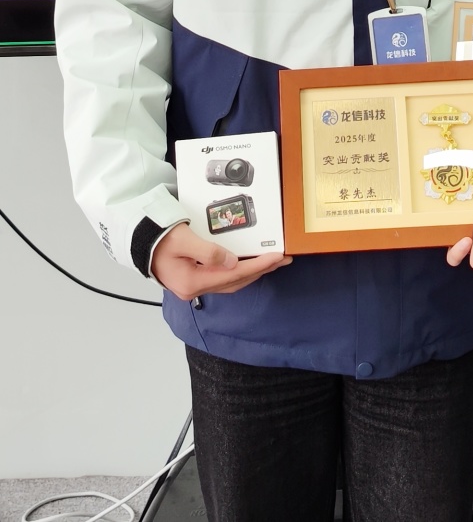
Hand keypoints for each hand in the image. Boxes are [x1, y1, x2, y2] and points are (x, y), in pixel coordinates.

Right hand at [151, 223, 292, 300]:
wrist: (136, 240)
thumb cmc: (156, 236)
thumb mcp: (183, 240)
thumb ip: (208, 251)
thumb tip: (232, 262)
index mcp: (192, 281)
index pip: (233, 275)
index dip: (258, 265)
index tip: (277, 257)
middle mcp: (194, 289)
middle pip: (235, 282)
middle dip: (261, 270)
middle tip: (283, 259)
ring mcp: (193, 286)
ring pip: (230, 282)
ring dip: (252, 272)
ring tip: (272, 262)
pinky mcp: (192, 279)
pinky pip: (222, 278)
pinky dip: (239, 271)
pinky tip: (249, 264)